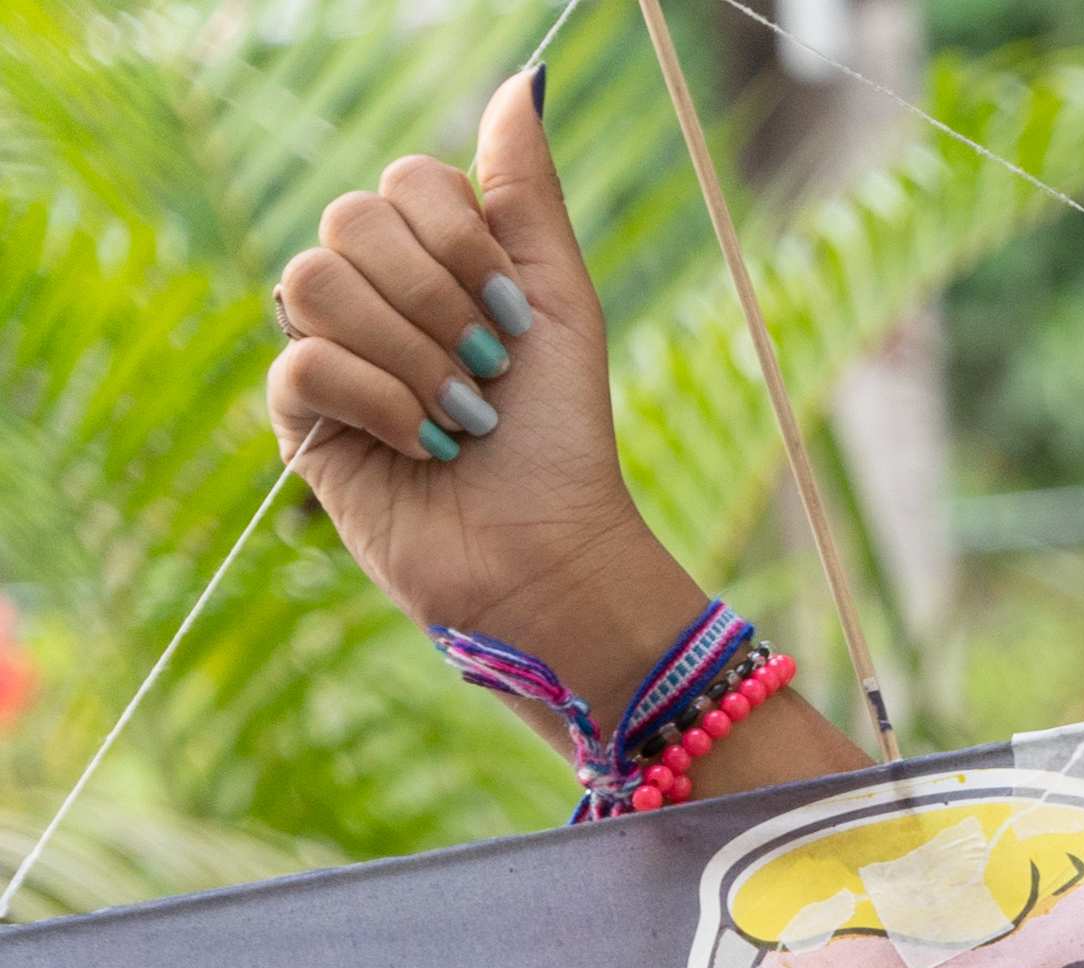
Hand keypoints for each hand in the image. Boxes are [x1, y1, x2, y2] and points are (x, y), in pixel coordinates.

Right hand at [266, 74, 675, 683]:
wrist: (549, 551)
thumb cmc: (562, 435)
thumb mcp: (562, 301)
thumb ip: (527, 192)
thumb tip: (525, 81)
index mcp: (430, 256)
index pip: (407, 180)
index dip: (464, 243)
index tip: (519, 318)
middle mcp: (372, 290)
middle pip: (352, 218)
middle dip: (441, 301)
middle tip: (493, 370)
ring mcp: (329, 346)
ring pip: (314, 280)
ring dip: (413, 356)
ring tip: (464, 417)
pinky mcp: (301, 413)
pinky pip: (303, 360)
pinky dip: (380, 402)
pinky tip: (425, 445)